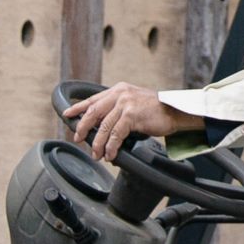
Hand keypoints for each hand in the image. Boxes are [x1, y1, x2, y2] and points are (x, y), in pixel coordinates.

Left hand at [65, 82, 201, 164]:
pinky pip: (116, 134)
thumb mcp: (132, 103)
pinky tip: (110, 154)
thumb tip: (99, 124)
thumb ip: (116, 108)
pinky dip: (111, 146)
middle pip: (93, 112)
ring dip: (98, 143)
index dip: (78, 108)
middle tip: (78, 139)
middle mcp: (120, 94)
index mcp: (118, 90)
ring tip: (96, 154)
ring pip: (104, 127)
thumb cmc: (155, 110)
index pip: (92, 99)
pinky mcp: (132, 115)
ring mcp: (125, 104)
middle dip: (83, 128)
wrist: (176, 111)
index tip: (66, 115)